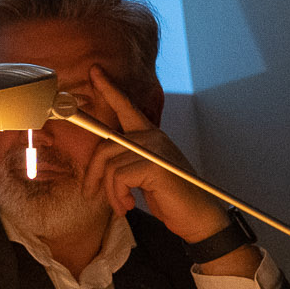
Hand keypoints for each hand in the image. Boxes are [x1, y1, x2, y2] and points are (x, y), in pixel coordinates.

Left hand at [77, 67, 245, 265]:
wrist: (198, 217)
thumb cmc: (171, 197)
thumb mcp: (144, 173)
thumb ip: (126, 160)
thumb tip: (98, 163)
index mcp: (149, 135)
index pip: (126, 106)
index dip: (109, 88)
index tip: (94, 70)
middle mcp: (152, 136)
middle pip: (104, 145)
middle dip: (93, 173)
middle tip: (91, 193)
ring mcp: (154, 149)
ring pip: (109, 166)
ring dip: (109, 192)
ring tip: (119, 205)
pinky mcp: (154, 165)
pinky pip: (118, 178)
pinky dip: (117, 196)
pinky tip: (127, 206)